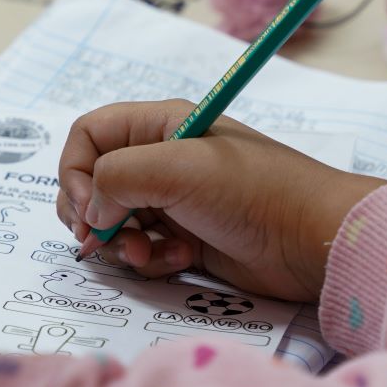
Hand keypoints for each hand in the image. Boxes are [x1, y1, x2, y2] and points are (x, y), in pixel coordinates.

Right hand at [56, 100, 385, 301]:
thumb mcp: (177, 169)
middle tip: (105, 240)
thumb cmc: (254, 192)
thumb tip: (91, 212)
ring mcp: (174, 201)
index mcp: (159, 126)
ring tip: (149, 256)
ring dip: (123, 245)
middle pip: (93, 184)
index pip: (88, 136)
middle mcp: (162, 159)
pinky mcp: (188, 239)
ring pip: (116, 224)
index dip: (73, 172)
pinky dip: (151, 260)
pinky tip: (180, 260)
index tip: (85, 209)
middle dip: (94, 217)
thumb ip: (115, 178)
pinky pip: (144, 251)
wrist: (313, 240)